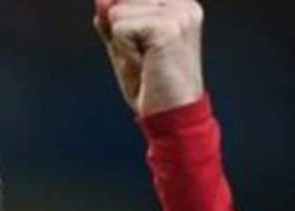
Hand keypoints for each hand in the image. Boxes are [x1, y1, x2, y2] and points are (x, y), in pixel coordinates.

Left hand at [94, 0, 204, 115]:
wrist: (171, 116)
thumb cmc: (151, 85)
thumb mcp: (124, 47)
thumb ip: (112, 21)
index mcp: (178, 4)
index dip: (119, 25)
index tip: (143, 50)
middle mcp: (182, 4)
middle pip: (119, 1)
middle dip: (119, 32)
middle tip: (142, 59)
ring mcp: (178, 13)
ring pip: (116, 12)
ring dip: (121, 44)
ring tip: (144, 62)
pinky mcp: (167, 27)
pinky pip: (120, 28)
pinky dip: (124, 52)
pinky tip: (144, 65)